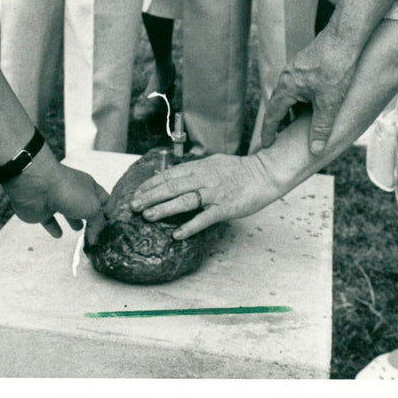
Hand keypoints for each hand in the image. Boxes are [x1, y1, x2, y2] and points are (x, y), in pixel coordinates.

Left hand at [3, 144, 108, 242]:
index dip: (110, 210)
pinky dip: (54, 227)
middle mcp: (75, 192)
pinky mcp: (43, 210)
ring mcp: (58, 200)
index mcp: (89, 187)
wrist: (37, 186)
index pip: (105, 198)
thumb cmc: (69, 192)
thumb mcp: (92, 208)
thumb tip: (96, 238)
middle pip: (86, 205)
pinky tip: (58, 235)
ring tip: (78, 230)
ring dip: (73, 220)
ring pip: (68, 211)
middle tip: (95, 232)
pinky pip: (50, 220)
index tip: (112, 224)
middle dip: (91, 217)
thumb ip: (97, 224)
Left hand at [129, 154, 282, 238]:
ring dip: (164, 208)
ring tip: (148, 216)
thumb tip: (175, 175)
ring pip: (184, 200)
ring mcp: (214, 193)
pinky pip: (204, 218)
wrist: (264, 173)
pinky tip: (177, 234)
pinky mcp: (225, 207)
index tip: (137, 192)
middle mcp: (204, 178)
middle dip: (150, 196)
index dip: (151, 183)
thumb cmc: (239, 170)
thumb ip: (195, 170)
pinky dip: (190, 226)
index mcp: (200, 167)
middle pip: (172, 186)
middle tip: (134, 205)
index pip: (170, 174)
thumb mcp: (214, 163)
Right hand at [261, 23, 357, 154]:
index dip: (269, 132)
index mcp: (287, 87)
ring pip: (288, 93)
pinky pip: (297, 84)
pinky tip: (313, 102)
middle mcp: (287, 76)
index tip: (266, 145)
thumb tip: (315, 151)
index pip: (272, 114)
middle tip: (281, 137)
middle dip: (279, 121)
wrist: (345, 37)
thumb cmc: (336, 67)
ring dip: (290, 108)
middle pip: (278, 103)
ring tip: (298, 122)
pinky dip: (299, 97)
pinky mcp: (306, 62)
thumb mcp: (329, 102)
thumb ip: (321, 127)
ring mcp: (296, 68)